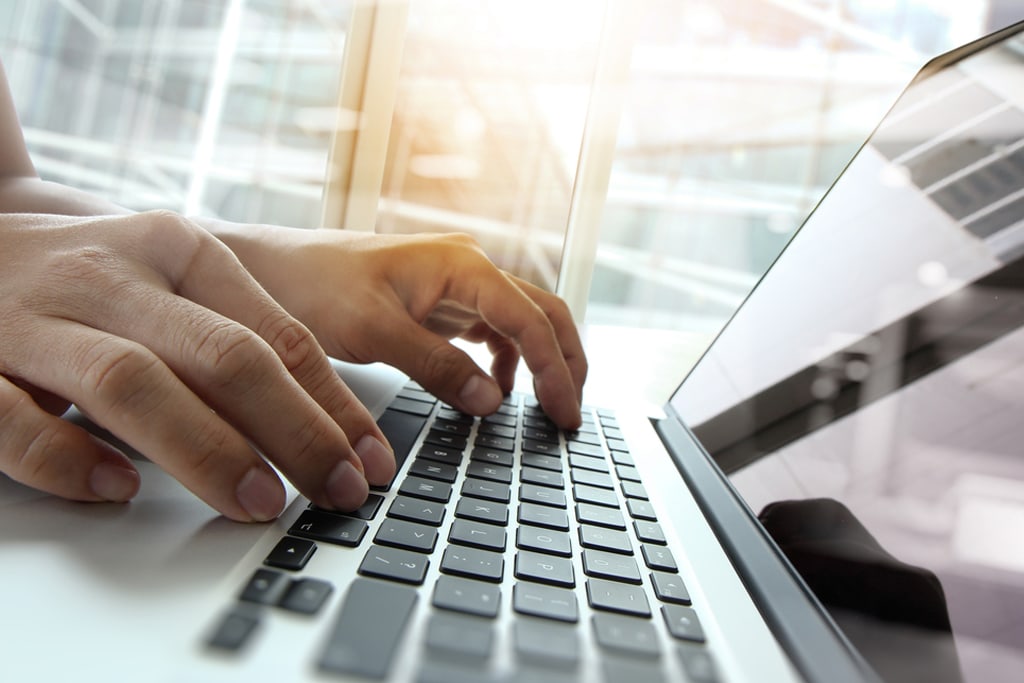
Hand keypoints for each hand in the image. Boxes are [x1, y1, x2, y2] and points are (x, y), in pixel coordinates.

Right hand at [0, 211, 394, 520]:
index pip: (277, 334)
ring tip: (257, 503)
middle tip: (336, 492)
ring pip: (132, 382)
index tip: (370, 462)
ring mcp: (37, 317)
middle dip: (294, 430)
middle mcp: (114, 275)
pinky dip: (67, 458)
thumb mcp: (168, 281)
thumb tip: (325, 422)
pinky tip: (116, 490)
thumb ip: (233, 337)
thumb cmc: (87, 277)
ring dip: (205, 449)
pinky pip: (14, 418)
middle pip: (222, 355)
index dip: (332, 404)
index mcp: (176, 249)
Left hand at [220, 227, 587, 429]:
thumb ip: (434, 365)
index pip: (531, 319)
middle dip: (566, 362)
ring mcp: (456, 285)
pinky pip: (491, 331)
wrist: (270, 270)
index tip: (565, 414)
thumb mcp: (372, 330)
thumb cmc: (312, 286)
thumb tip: (491, 401)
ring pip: (522, 322)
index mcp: (461, 264)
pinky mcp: (440, 304)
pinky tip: (496, 390)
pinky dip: (506, 362)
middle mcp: (467, 268)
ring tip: (548, 407)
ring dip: (542, 362)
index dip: (556, 370)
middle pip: (542, 313)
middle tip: (570, 414)